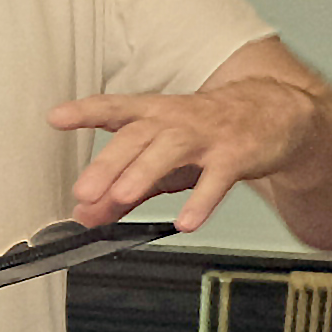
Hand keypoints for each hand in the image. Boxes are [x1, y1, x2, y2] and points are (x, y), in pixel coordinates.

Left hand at [52, 74, 329, 232]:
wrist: (274, 113)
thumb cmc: (208, 133)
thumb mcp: (162, 158)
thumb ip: (122, 189)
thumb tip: (86, 215)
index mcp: (154, 116)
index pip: (115, 109)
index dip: (86, 112)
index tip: (57, 117)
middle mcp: (176, 121)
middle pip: (137, 136)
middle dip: (108, 164)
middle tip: (85, 191)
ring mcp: (206, 137)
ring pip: (171, 150)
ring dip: (144, 173)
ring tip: (122, 196)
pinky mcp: (235, 156)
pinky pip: (217, 180)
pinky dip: (202, 201)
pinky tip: (186, 222)